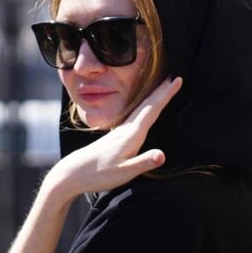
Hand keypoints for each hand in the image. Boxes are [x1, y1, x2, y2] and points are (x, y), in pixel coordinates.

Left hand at [55, 76, 182, 196]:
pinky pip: (134, 117)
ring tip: (164, 89)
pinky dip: (144, 109)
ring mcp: (119, 132)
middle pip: (147, 106)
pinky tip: (144, 111)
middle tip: (175, 77)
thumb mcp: (124, 173)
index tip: (178, 79)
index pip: (152, 111)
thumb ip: (143, 162)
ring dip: (154, 98)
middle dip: (162, 91)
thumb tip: (162, 155)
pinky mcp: (115, 137)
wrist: (73, 173)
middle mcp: (125, 130)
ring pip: (140, 110)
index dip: (166, 95)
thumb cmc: (98, 175)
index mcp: (131, 136)